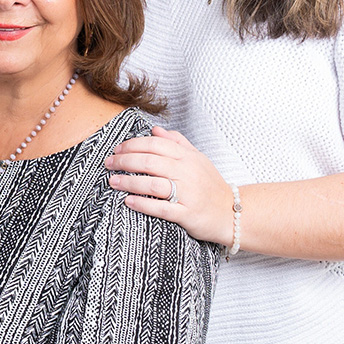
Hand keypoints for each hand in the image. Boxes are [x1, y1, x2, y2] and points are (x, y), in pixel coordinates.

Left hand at [105, 125, 233, 244]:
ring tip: (113, 181)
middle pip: (149, 162)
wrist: (234, 212)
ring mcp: (187, 193)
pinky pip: (161, 208)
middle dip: (124, 161)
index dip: (132, 145)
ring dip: (128, 182)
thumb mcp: (197, 157)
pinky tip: (128, 201)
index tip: (117, 149)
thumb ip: (176, 141)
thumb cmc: (211, 184)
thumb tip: (154, 128)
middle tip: (108, 164)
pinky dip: (143, 204)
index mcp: (186, 156)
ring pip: (152, 184)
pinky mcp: (187, 214)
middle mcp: (186, 172)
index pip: (154, 144)